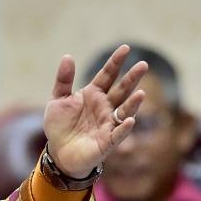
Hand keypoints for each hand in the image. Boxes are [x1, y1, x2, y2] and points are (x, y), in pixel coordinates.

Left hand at [43, 45, 147, 178]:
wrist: (58, 153)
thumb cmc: (60, 126)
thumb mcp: (58, 100)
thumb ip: (64, 80)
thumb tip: (68, 57)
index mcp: (94, 94)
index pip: (108, 75)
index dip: (116, 62)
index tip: (126, 48)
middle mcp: (105, 107)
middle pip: (121, 90)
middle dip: (132, 78)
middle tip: (143, 65)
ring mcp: (108, 123)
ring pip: (124, 111)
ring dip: (133, 103)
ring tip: (141, 93)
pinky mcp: (107, 142)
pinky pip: (118, 134)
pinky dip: (124, 128)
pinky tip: (130, 120)